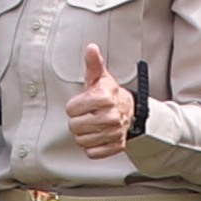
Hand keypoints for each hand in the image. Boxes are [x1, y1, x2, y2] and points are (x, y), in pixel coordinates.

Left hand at [64, 43, 137, 160]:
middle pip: (74, 126)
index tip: (83, 103)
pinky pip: (92, 153)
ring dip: (85, 134)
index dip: (74, 106)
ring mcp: (114, 133)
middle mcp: (111, 116)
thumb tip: (91, 48)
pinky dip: (93, 146)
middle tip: (88, 114)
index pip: (71, 109)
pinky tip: (98, 136)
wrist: (129, 110)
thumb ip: (93, 63)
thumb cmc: (109, 94)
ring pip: (82, 140)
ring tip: (93, 125)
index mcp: (104, 98)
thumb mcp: (99, 77)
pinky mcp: (116, 146)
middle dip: (78, 121)